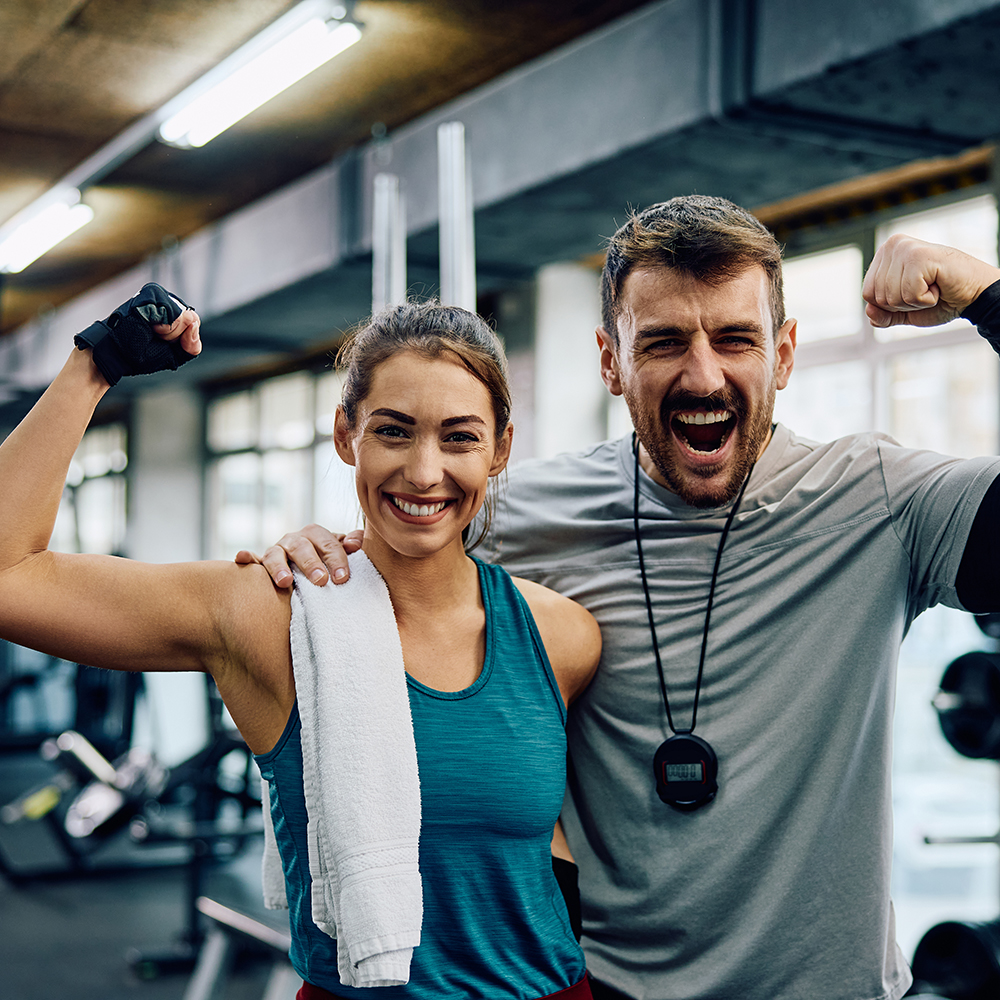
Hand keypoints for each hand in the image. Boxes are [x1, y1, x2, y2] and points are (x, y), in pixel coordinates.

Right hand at [74, 283, 200, 385]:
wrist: (117, 354)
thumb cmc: (140, 353)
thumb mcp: (174, 355)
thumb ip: (192, 345)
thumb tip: (194, 324)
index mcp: (173, 314)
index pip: (194, 324)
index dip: (182, 340)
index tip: (162, 342)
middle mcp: (167, 301)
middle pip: (192, 319)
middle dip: (175, 337)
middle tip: (155, 337)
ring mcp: (159, 296)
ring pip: (185, 317)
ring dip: (169, 333)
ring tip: (150, 332)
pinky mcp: (152, 293)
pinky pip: (174, 312)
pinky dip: (164, 326)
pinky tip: (149, 326)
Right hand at [235, 525, 362, 587]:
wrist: (305, 565)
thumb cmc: (326, 561)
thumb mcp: (339, 552)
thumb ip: (350, 545)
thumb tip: (358, 542)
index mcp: (316, 534)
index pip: (328, 544)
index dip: (336, 559)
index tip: (342, 578)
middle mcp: (295, 539)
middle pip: (302, 547)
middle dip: (311, 564)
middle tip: (321, 581)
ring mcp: (276, 550)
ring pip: (275, 554)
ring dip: (279, 567)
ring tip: (286, 582)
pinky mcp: (260, 561)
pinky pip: (251, 559)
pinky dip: (246, 557)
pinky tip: (241, 558)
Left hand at [863, 234, 999, 328]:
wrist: (975, 294)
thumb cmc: (941, 299)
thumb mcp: (904, 312)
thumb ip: (883, 315)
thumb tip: (869, 311)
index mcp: (884, 254)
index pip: (867, 294)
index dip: (890, 304)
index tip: (914, 291)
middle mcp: (892, 246)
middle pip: (877, 296)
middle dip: (902, 304)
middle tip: (926, 289)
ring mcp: (905, 248)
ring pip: (891, 297)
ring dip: (915, 301)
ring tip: (932, 286)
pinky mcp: (919, 256)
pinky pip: (909, 295)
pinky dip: (925, 299)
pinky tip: (939, 284)